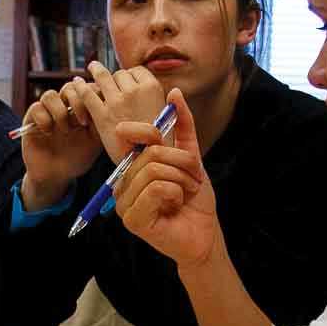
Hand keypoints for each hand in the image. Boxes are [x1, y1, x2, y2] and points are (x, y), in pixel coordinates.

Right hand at [16, 78, 102, 211]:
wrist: (56, 176)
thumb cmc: (77, 159)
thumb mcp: (95, 141)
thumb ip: (101, 122)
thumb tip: (107, 104)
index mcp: (81, 109)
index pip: (86, 88)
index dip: (92, 93)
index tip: (98, 109)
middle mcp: (63, 107)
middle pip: (69, 87)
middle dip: (78, 102)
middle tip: (83, 122)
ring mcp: (47, 112)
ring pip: (51, 95)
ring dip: (60, 111)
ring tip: (65, 130)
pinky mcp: (31, 119)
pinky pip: (36, 107)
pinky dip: (44, 119)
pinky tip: (49, 132)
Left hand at [78, 59, 170, 165]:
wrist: (146, 163)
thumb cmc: (158, 143)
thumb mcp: (167, 117)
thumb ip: (160, 102)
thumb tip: (172, 91)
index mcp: (152, 88)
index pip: (136, 71)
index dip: (130, 76)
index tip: (126, 82)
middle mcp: (134, 91)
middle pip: (119, 74)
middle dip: (115, 78)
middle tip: (109, 83)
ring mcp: (117, 101)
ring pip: (103, 78)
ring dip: (96, 71)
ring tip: (92, 66)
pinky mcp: (101, 115)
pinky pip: (87, 93)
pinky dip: (80, 86)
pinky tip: (76, 82)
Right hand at [112, 88, 223, 270]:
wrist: (204, 233)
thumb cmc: (194, 199)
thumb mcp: (190, 155)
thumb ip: (182, 126)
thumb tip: (175, 92)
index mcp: (130, 166)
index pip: (125, 133)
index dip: (150, 130)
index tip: (172, 145)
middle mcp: (122, 183)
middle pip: (149, 152)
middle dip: (182, 162)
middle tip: (192, 179)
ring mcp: (123, 203)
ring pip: (153, 170)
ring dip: (182, 179)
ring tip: (186, 192)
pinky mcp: (132, 220)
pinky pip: (155, 189)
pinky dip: (176, 193)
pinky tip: (176, 205)